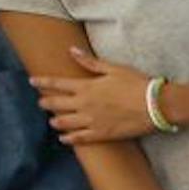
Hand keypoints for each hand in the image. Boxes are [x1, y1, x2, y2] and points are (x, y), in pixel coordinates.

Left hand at [35, 49, 155, 143]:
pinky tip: (64, 139)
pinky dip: (69, 139)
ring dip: (56, 121)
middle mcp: (84, 104)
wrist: (155, 106)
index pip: (57, 83)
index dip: (42, 82)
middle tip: (42, 103)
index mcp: (86, 86)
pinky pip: (79, 138)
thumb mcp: (114, 69)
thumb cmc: (137, 84)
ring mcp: (91, 121)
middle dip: (46, 103)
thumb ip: (91, 62)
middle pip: (56, 104)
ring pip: (64, 123)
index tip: (32, 80)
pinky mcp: (101, 134)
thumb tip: (72, 50)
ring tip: (53, 121)